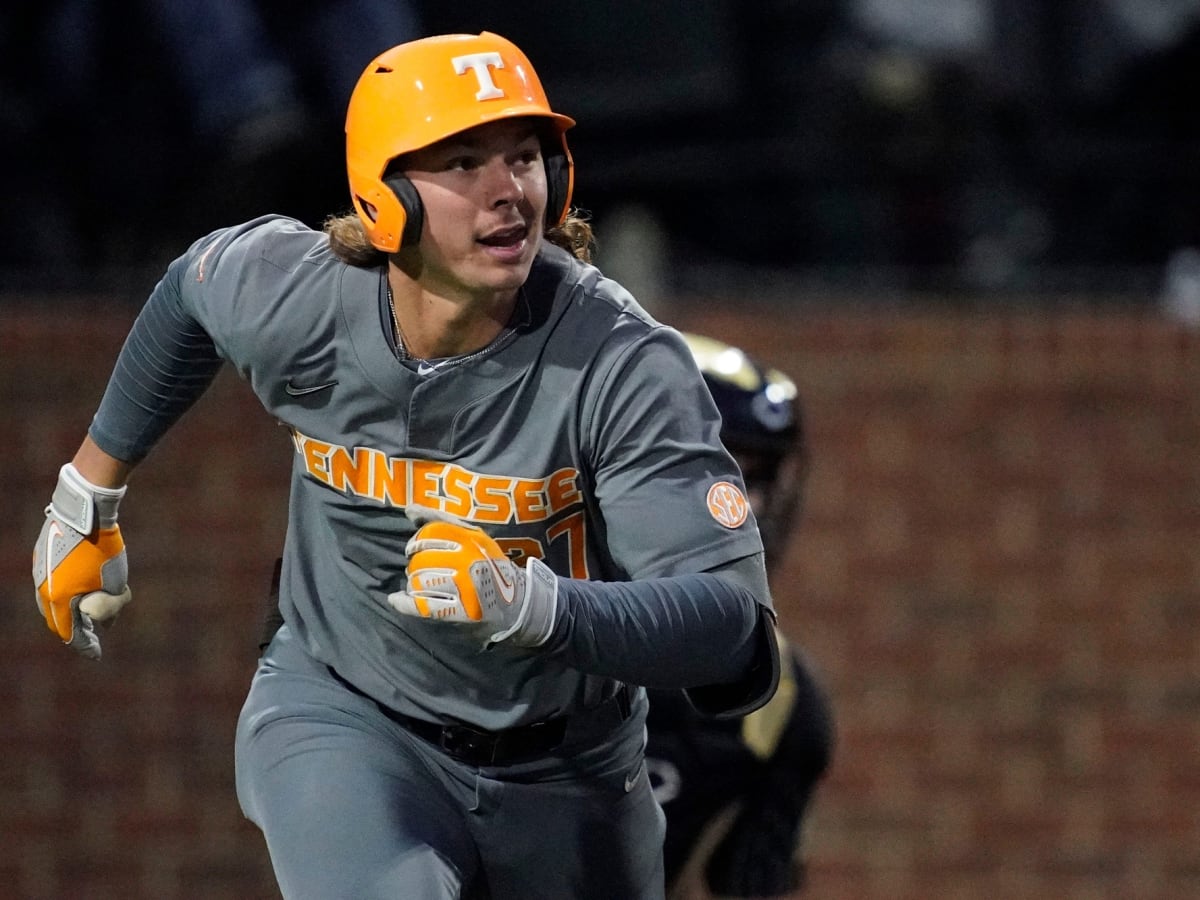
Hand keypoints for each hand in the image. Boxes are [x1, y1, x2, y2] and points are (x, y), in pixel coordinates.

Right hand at [32, 463, 130, 658]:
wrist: (84, 511)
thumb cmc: (102, 548)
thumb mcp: (115, 583)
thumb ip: (110, 608)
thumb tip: (107, 624)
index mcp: (58, 601)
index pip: (71, 634)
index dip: (86, 646)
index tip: (96, 656)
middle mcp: (43, 590)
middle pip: (58, 621)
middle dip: (76, 631)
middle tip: (91, 638)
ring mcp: (39, 574)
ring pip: (52, 603)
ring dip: (68, 612)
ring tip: (85, 616)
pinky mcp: (41, 559)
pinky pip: (51, 585)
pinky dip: (64, 594)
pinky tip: (77, 591)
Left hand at [387, 505, 558, 647]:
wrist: (517, 603)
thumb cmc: (490, 566)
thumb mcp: (474, 536)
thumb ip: (441, 520)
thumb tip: (410, 509)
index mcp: (473, 539)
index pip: (430, 534)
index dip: (416, 542)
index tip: (415, 549)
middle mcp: (470, 560)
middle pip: (422, 559)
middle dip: (414, 565)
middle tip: (419, 570)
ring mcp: (466, 587)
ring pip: (421, 581)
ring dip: (413, 584)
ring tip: (418, 585)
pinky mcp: (462, 612)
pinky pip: (423, 605)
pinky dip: (405, 603)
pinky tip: (397, 600)